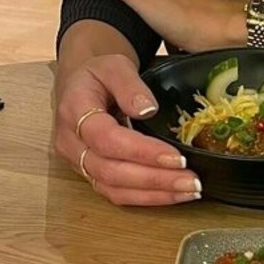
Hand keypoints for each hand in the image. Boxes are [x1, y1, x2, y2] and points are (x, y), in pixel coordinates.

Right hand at [55, 53, 201, 205]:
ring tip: (189, 191)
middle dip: (155, 180)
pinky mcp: (90, 174)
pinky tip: (173, 194)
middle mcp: (71, 143)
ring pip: (113, 188)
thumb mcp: (114, 65)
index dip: (142, 152)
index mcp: (74, 112)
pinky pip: (116, 193)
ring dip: (154, 194)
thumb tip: (148, 109)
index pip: (107, 139)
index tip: (177, 157)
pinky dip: (146, 197)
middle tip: (192, 182)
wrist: (79, 84)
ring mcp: (78, 162)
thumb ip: (129, 85)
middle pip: (111, 171)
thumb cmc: (97, 73)